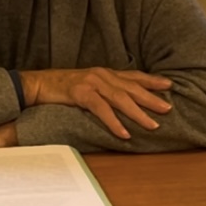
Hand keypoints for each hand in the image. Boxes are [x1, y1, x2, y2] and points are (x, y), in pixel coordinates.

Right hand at [19, 68, 173, 139]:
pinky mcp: (80, 94)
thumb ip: (103, 90)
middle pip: (131, 87)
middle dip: (151, 98)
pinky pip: (101, 109)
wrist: (36, 84)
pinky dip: (114, 122)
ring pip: (120, 98)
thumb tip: (119, 103)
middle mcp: (101, 75)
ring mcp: (91, 83)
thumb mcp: (86, 85)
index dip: (151, 80)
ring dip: (138, 113)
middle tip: (168, 108)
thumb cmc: (61, 87)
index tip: (168, 85)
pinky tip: (124, 132)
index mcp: (104, 73)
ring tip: (152, 124)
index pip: (132, 76)